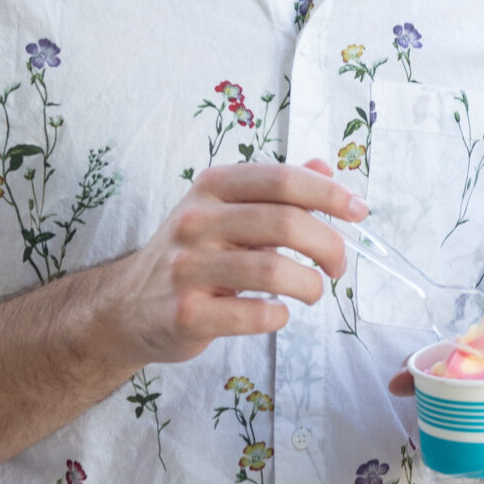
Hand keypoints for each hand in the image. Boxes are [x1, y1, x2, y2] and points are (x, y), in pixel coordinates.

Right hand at [81, 160, 359, 367]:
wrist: (124, 308)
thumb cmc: (189, 255)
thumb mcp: (224, 210)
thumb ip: (275, 191)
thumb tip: (326, 168)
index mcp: (212, 188)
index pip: (282, 180)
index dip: (329, 193)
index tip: (359, 211)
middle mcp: (196, 222)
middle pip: (285, 223)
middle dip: (329, 245)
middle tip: (339, 265)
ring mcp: (186, 269)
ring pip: (274, 270)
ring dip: (310, 284)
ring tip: (313, 291)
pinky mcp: (185, 314)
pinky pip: (254, 314)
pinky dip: (280, 315)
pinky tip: (278, 312)